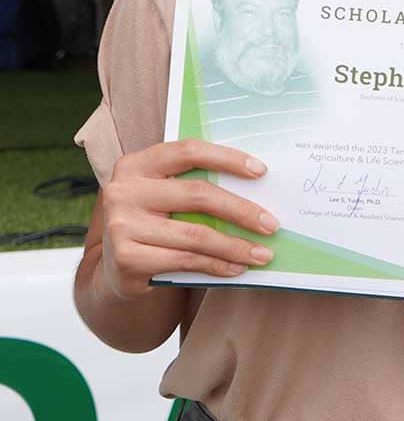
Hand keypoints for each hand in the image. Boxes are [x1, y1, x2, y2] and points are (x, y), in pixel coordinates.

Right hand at [100, 139, 278, 300]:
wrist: (116, 268)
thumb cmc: (153, 223)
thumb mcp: (164, 195)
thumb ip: (193, 186)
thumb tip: (256, 189)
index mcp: (136, 164)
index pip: (188, 151)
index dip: (227, 159)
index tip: (261, 171)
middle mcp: (124, 190)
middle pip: (197, 195)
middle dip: (241, 210)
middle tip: (271, 224)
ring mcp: (121, 225)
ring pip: (195, 234)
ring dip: (236, 246)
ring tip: (262, 254)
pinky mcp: (126, 258)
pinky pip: (186, 260)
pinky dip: (218, 265)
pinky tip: (237, 268)